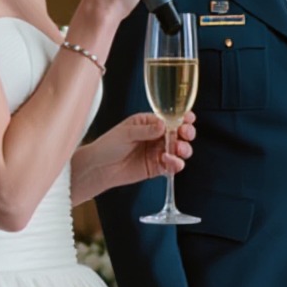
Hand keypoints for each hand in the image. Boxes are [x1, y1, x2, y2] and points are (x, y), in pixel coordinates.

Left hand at [75, 111, 194, 200]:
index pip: (170, 118)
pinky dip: (175, 163)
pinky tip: (168, 160)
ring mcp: (158, 152)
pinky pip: (172, 165)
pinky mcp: (157, 168)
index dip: (182, 118)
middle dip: (186, 133)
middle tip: (185, 134)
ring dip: (183, 149)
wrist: (99, 168)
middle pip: (179, 133)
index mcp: (149, 123)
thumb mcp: (125, 133)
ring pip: (179, 150)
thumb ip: (145, 130)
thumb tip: (163, 125)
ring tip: (177, 149)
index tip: (188, 118)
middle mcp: (156, 137)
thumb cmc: (107, 146)